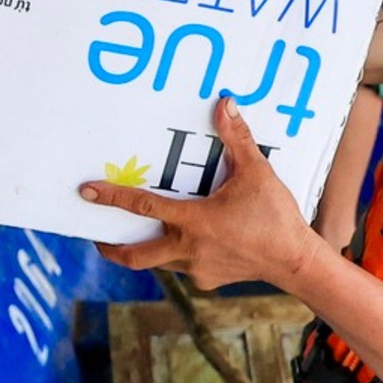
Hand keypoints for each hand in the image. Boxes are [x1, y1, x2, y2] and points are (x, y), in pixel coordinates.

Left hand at [78, 96, 313, 291]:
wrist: (296, 262)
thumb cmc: (276, 216)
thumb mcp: (257, 172)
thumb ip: (238, 138)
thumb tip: (224, 103)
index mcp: (194, 221)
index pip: (143, 206)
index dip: (112, 198)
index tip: (86, 192)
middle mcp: (189, 248)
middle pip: (135, 255)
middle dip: (111, 248)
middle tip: (98, 237)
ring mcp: (197, 268)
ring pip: (159, 261)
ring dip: (147, 248)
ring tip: (140, 234)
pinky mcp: (208, 280)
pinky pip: (184, 266)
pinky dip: (179, 254)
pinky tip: (192, 241)